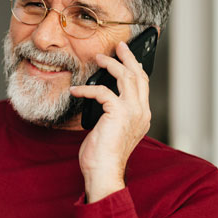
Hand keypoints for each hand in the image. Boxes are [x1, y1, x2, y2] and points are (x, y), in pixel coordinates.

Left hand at [70, 40, 150, 202]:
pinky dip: (86, 89)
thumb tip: (100, 100)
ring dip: (111, 64)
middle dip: (128, 58)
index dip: (135, 69)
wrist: (103, 171)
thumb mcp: (110, 130)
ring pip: (126, 77)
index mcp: (142, 116)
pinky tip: (75, 91)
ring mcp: (133, 111)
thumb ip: (112, 114)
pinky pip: (102, 91)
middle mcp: (142, 112)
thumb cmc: (102, 155)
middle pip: (139, 76)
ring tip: (98, 57)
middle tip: (119, 45)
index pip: (142, 86)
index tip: (126, 58)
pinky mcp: (119, 112)